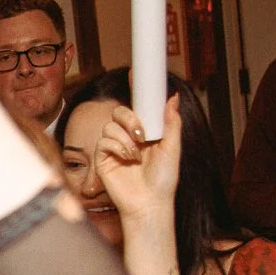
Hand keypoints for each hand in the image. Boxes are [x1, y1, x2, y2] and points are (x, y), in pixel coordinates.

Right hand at [94, 95, 182, 225]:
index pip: (137, 107)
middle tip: (142, 134)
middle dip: (130, 118)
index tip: (134, 72)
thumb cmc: (163, 179)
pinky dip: (117, 146)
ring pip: (110, 125)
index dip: (134, 90)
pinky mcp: (102, 158)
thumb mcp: (173, 147)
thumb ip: (171, 122)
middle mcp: (127, 137)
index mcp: (145, 132)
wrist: (150, 202)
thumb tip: (173, 97)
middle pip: (119, 112)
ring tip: (136, 154)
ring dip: (126, 138)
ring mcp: (113, 147)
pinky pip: (104, 140)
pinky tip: (127, 158)